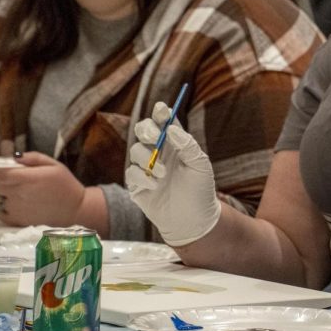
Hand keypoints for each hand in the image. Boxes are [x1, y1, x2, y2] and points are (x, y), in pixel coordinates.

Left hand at [0, 151, 85, 226]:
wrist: (76, 211)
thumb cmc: (66, 186)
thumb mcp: (54, 165)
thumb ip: (33, 158)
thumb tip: (13, 157)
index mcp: (29, 179)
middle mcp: (20, 195)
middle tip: (15, 178)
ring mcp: (17, 209)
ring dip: (1, 192)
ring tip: (19, 192)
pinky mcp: (16, 221)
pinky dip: (2, 205)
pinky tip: (17, 202)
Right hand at [125, 102, 220, 246]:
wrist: (193, 220)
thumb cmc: (200, 190)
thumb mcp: (200, 165)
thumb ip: (188, 145)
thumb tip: (171, 128)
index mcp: (175, 144)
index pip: (164, 122)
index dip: (161, 113)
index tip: (162, 110)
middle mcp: (159, 152)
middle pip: (144, 130)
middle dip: (147, 129)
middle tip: (155, 138)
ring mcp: (147, 168)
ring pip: (135, 150)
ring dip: (148, 159)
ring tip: (163, 174)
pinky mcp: (137, 185)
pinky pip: (130, 172)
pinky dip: (141, 176)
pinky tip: (155, 185)